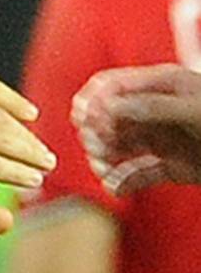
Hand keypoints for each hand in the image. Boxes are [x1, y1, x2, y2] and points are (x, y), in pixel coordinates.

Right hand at [72, 63, 200, 192]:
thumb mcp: (194, 110)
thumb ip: (150, 107)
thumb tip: (107, 107)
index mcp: (160, 86)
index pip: (111, 85)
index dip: (91, 99)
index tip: (83, 119)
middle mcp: (156, 112)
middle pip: (108, 118)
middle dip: (97, 133)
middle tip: (98, 150)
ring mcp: (163, 139)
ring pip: (119, 147)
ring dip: (105, 158)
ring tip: (105, 171)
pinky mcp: (171, 167)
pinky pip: (138, 173)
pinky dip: (124, 181)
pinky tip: (117, 188)